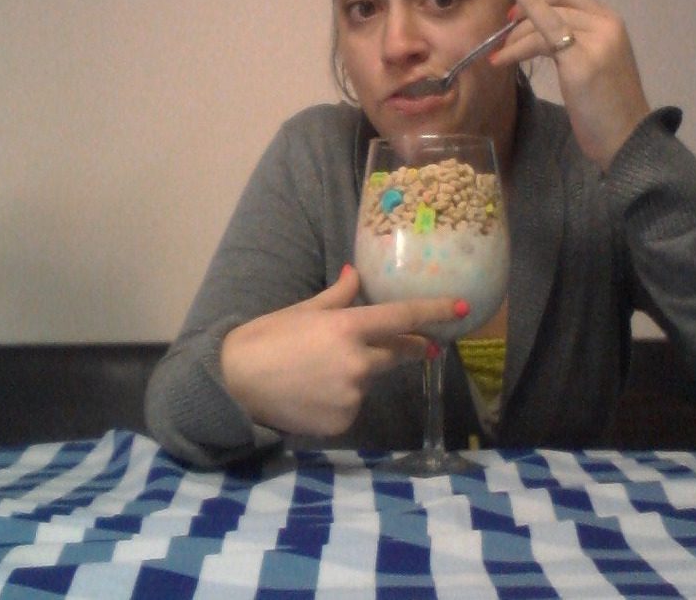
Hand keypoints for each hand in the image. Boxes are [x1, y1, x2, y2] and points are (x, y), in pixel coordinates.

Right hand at [220, 265, 462, 436]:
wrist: (233, 385)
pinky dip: (343, 398)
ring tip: (322, 370)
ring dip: (361, 372)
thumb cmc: (264, 338)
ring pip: (371, 380)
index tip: (462, 308)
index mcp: (347, 328)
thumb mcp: (302, 310)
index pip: (402, 317)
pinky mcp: (343, 422)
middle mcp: (357, 362)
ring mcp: (352, 396)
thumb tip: (355, 273)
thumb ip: (337, 295)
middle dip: (407, 346)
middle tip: (413, 343)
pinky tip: (315, 393)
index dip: (435, 312)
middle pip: (397, 352)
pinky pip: (353, 405)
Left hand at [490, 0, 650, 170]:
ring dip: (514, 37)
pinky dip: (516, 46)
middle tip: (502, 35)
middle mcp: (606, 25)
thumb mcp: (593, 64)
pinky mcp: (581, 63)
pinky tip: (500, 59)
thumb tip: (538, 34)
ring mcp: (596, 42)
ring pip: (543, 21)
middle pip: (553, 1)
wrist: (627, 138)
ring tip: (497, 56)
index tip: (514, 12)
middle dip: (522, 13)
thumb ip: (574, 43)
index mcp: (611, 22)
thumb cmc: (607, 108)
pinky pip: (542, 40)